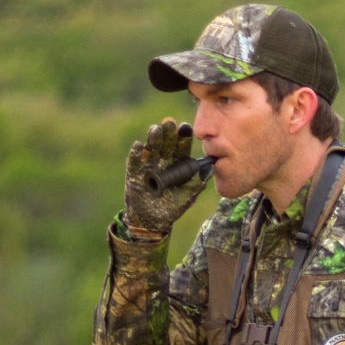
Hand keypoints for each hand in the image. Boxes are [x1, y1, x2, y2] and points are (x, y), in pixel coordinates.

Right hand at [123, 118, 202, 239]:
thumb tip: (211, 168)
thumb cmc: (172, 207)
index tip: (186, 128)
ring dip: (153, 139)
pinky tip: (139, 146)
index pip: (180, 147)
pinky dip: (136, 154)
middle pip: (166, 144)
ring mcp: (147, 165)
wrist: (152, 222)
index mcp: (176, 163)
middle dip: (168, 134)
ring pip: (150, 149)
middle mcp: (162, 161)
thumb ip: (198, 182)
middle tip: (170, 123)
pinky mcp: (133, 173)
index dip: (183, 138)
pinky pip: (134, 162)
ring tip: (155, 130)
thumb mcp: (188, 195)